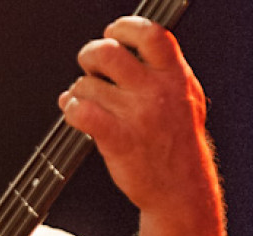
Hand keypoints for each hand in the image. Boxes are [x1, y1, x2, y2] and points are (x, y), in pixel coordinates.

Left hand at [59, 17, 212, 214]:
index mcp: (174, 76)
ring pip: (87, 86)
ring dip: (77, 93)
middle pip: (107, 52)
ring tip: (84, 103)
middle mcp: (155, 92)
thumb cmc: (177, 144)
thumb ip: (162, 72)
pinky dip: (69, 110)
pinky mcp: (117, 140)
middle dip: (88, 56)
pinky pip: (81, 112)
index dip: (123, 29)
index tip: (112, 35)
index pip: (149, 34)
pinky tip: (73, 113)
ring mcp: (136, 116)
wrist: (179, 188)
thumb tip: (127, 51)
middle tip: (88, 68)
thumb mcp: (185, 98)